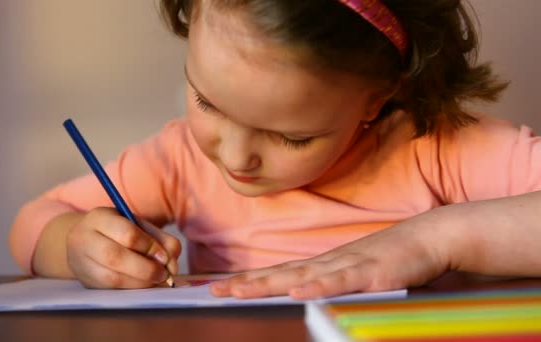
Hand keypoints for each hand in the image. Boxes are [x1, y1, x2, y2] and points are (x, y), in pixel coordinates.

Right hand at [66, 207, 180, 288]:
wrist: (83, 241)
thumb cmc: (116, 230)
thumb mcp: (137, 225)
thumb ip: (159, 239)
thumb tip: (172, 264)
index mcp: (99, 217)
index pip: (127, 234)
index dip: (150, 247)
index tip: (165, 257)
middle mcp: (84, 238)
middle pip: (116, 257)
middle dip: (146, 269)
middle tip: (164, 274)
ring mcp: (80, 262)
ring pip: (112, 278)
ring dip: (141, 282)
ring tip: (157, 280)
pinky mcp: (85, 281)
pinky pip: (111, 289)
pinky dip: (132, 288)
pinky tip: (144, 284)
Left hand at [210, 210, 452, 298]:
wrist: (430, 237)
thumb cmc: (394, 257)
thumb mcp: (358, 273)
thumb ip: (335, 284)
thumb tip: (307, 295)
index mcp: (325, 265)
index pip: (280, 274)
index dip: (251, 280)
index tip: (222, 286)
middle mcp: (329, 263)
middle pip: (280, 275)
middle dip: (246, 283)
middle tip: (212, 290)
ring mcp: (348, 265)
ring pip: (301, 277)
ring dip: (268, 284)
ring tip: (237, 291)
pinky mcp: (372, 273)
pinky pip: (340, 281)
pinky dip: (317, 287)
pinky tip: (296, 292)